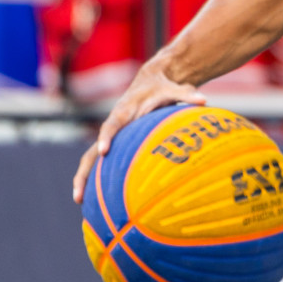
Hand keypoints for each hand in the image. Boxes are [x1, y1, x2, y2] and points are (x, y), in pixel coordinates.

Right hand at [71, 61, 204, 202]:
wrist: (150, 80)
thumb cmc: (161, 87)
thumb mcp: (173, 88)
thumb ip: (186, 94)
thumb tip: (204, 100)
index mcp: (123, 111)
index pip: (112, 125)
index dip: (106, 137)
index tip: (103, 152)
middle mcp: (113, 126)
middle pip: (92, 150)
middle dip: (84, 171)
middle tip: (78, 194)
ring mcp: (113, 136)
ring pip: (92, 159)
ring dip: (85, 179)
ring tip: (78, 201)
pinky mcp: (117, 143)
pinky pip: (104, 162)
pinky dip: (98, 177)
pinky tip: (98, 197)